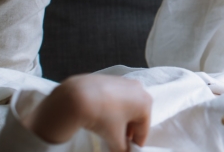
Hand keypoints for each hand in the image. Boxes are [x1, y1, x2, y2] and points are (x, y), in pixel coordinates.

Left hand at [24, 74, 151, 151]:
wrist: (77, 96)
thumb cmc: (103, 116)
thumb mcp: (114, 138)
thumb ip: (122, 149)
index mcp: (145, 103)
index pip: (144, 130)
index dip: (137, 144)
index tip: (129, 151)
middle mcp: (139, 89)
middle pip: (136, 116)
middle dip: (128, 131)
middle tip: (118, 142)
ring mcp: (124, 82)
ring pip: (126, 106)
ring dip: (120, 120)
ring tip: (108, 130)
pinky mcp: (110, 79)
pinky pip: (116, 98)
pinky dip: (112, 109)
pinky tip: (101, 116)